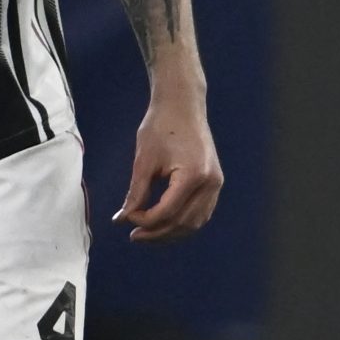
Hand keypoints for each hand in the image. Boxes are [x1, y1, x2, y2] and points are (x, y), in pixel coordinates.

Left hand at [116, 94, 222, 242]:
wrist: (183, 103)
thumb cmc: (161, 126)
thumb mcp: (144, 160)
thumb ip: (135, 193)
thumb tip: (123, 220)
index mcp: (193, 175)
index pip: (167, 212)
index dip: (144, 220)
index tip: (125, 217)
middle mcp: (210, 182)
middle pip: (183, 223)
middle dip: (156, 233)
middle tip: (133, 235)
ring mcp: (216, 183)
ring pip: (195, 222)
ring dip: (171, 232)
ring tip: (147, 233)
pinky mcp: (215, 182)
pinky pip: (201, 212)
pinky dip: (183, 223)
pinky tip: (163, 223)